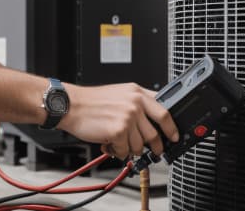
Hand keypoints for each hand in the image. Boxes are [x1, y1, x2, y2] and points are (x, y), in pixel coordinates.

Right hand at [57, 83, 178, 159]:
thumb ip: (138, 103)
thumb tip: (153, 121)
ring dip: (129, 149)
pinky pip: (125, 150)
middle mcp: (135, 104)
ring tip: (118, 141)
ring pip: (140, 145)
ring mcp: (128, 117)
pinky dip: (117, 151)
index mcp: (137, 93)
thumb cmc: (91, 102)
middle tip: (153, 151)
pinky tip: (109, 143)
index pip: (164, 112)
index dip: (171, 128)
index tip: (174, 136)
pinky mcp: (119, 131)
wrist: (71, 105)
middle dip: (155, 147)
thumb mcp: (120, 93)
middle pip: (155, 134)